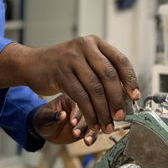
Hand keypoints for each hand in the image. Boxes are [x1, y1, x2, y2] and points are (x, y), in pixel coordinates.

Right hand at [0, 36, 140, 132]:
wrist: (31, 64)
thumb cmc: (63, 66)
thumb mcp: (84, 61)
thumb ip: (102, 71)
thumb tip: (125, 95)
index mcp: (96, 43)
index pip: (120, 61)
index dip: (130, 80)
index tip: (135, 97)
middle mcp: (85, 47)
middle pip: (108, 76)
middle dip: (117, 100)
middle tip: (120, 116)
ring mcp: (71, 59)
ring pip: (94, 89)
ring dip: (103, 111)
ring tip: (107, 125)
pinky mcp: (60, 73)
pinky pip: (80, 97)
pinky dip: (89, 113)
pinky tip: (93, 123)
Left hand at [32, 95, 97, 145]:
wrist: (45, 129)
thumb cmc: (43, 119)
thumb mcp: (44, 117)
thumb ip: (53, 116)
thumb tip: (63, 115)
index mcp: (69, 97)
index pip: (77, 103)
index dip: (76, 113)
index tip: (73, 123)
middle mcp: (80, 105)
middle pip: (88, 112)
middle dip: (85, 123)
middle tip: (76, 133)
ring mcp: (84, 116)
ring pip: (93, 122)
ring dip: (91, 132)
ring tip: (86, 140)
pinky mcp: (86, 127)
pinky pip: (92, 131)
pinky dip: (92, 137)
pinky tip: (89, 142)